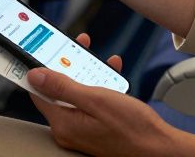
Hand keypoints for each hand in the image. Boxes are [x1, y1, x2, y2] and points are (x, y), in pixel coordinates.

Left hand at [27, 33, 184, 156]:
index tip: (39, 52)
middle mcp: (69, 129)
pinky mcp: (95, 128)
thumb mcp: (96, 99)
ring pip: (77, 94)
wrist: (159, 148)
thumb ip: (63, 87)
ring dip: (87, 74)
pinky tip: (111, 74)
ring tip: (99, 59)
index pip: (39, 93)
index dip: (39, 70)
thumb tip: (35, 76)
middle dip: (68, 66)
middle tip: (76, 47)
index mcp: (63, 124)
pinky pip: (91, 102)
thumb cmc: (133, 127)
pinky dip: (99, 86)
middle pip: (58, 91)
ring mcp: (82, 130)